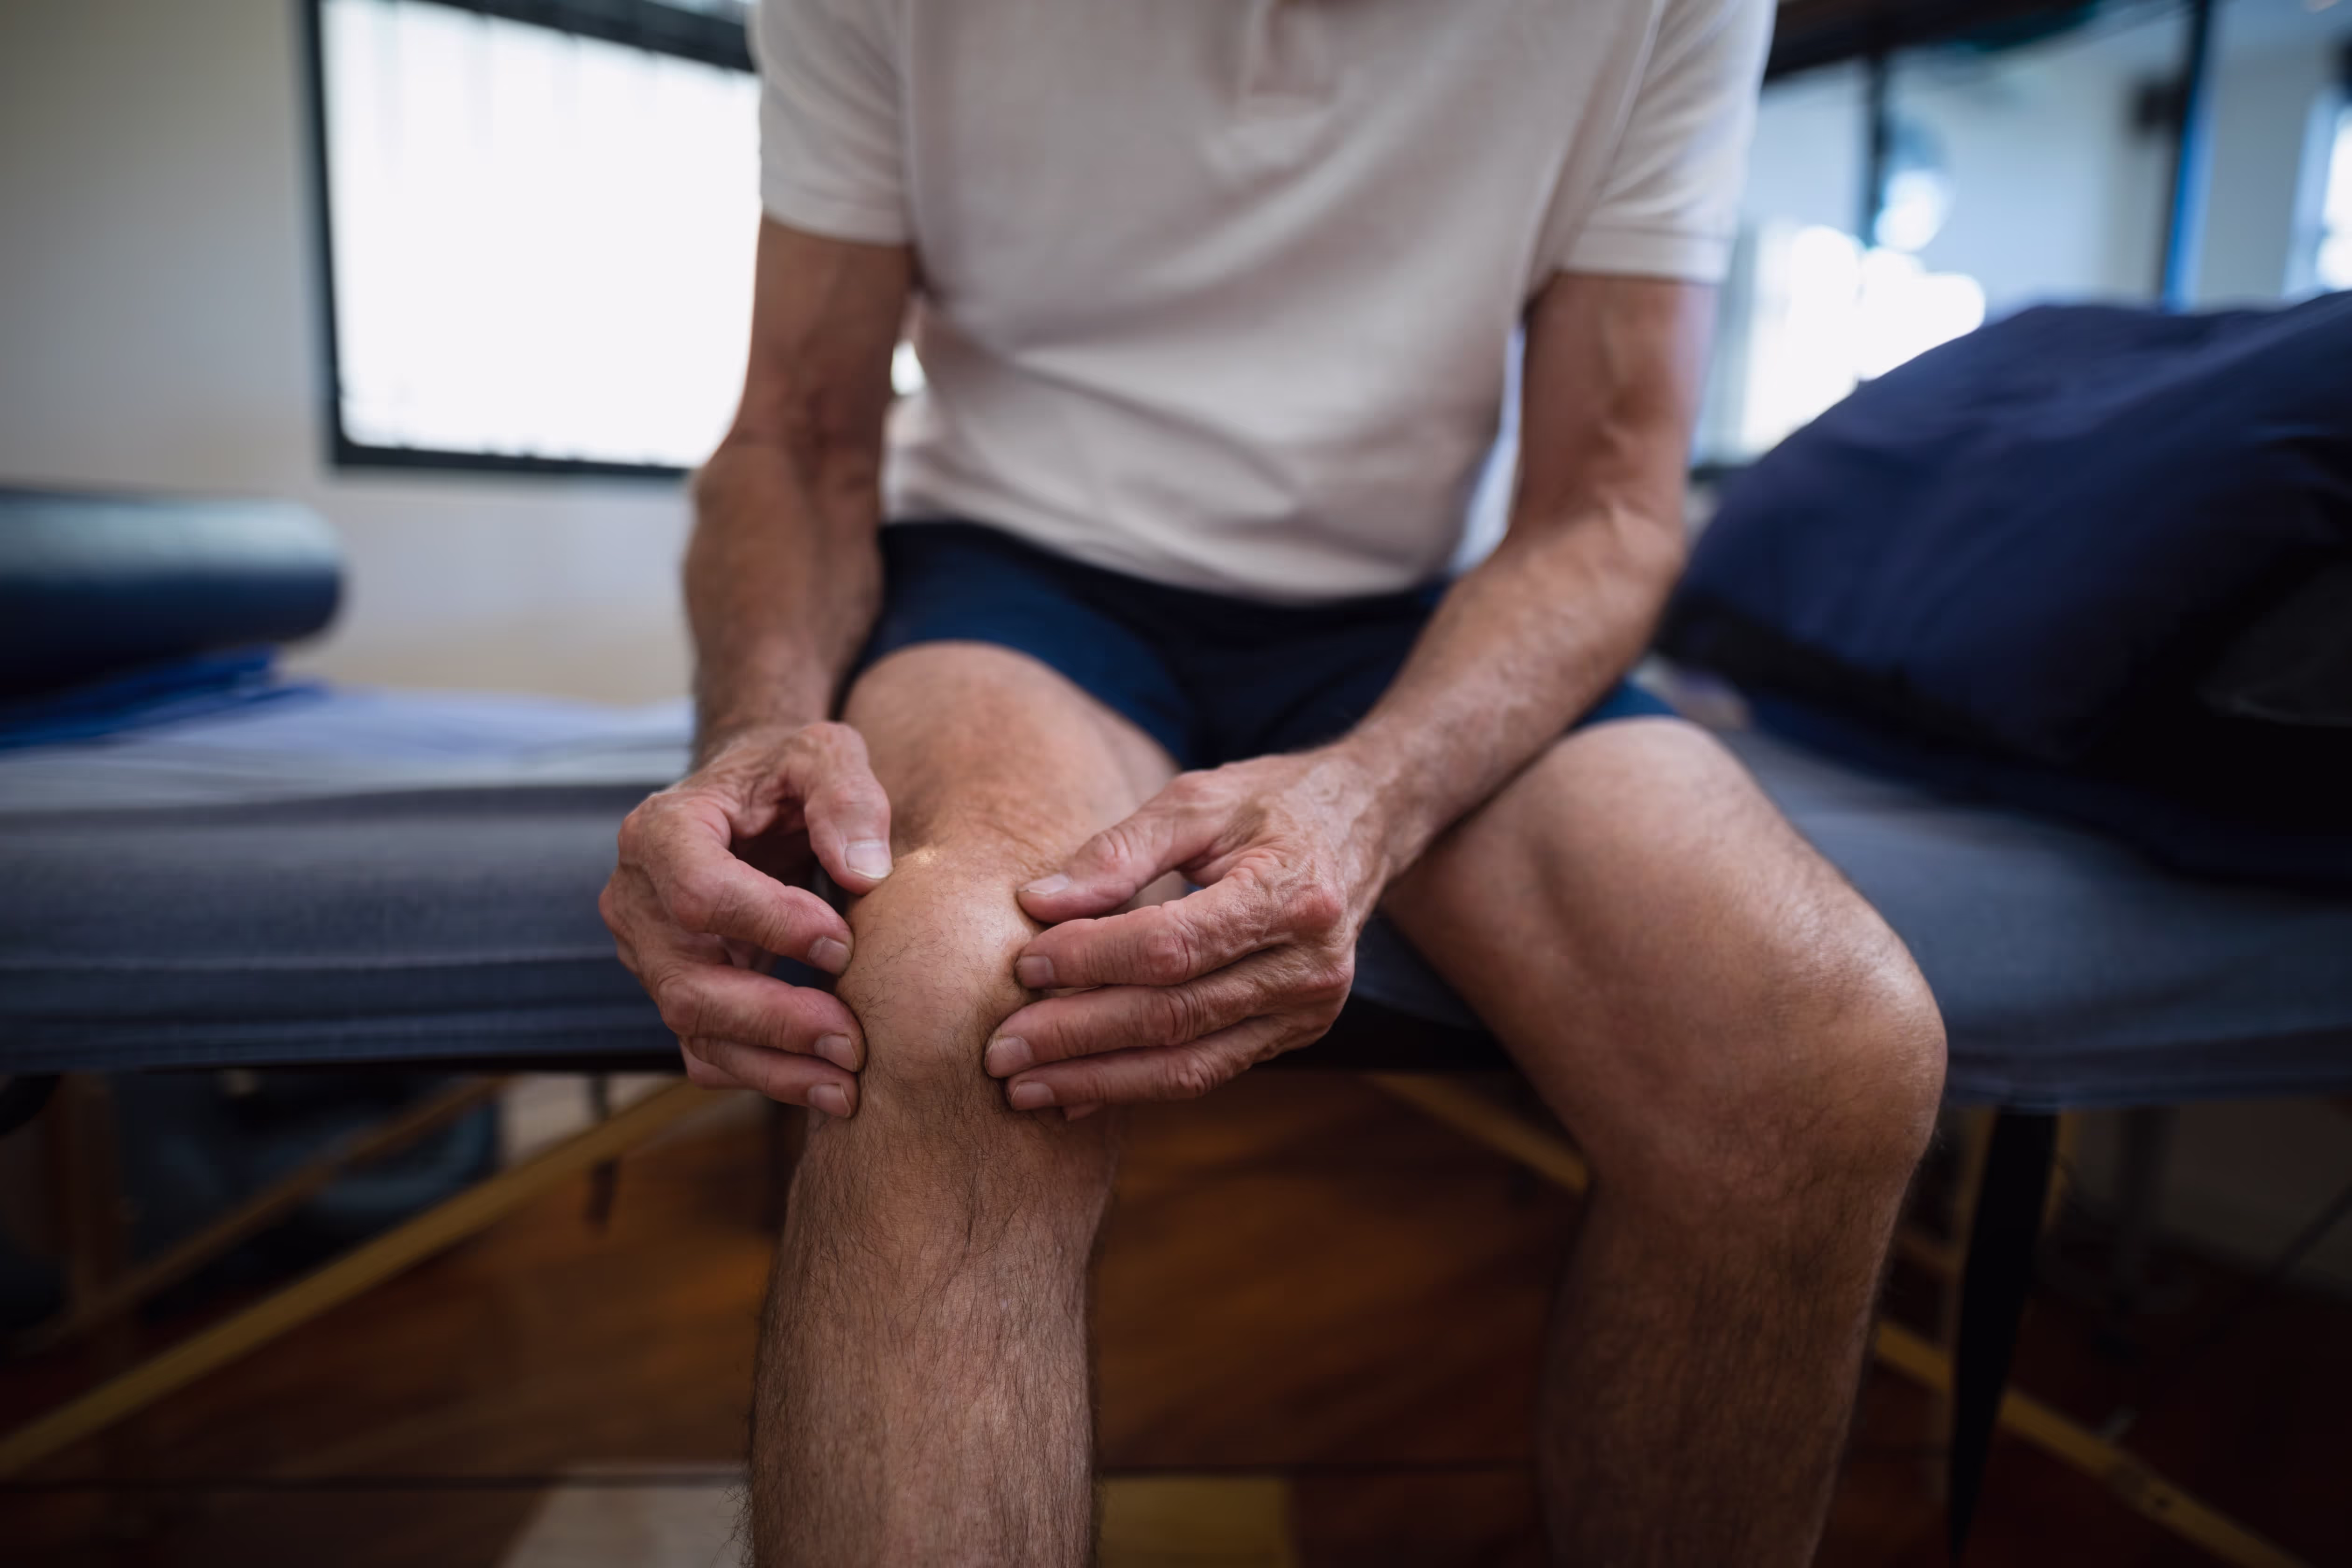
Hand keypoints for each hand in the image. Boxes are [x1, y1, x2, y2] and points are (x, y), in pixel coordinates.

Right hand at [600, 721, 892, 1113]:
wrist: (751, 800)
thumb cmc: (786, 774)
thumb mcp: (822, 753)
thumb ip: (846, 796)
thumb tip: (864, 872)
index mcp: (661, 831)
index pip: (699, 893)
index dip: (770, 925)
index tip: (843, 942)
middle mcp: (636, 899)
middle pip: (687, 982)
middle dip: (772, 1019)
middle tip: (853, 1041)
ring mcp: (648, 953)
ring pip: (694, 1030)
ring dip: (772, 1066)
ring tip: (847, 1085)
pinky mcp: (675, 990)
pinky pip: (705, 1051)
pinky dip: (762, 1075)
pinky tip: (823, 1086)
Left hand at [990, 749, 1391, 1111]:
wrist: (1363, 825)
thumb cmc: (1270, 804)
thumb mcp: (1198, 800)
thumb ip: (1119, 849)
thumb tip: (1037, 903)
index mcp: (1290, 894)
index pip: (1174, 945)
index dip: (1093, 960)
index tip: (1024, 963)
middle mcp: (1309, 965)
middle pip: (1175, 1015)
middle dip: (1078, 1036)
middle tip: (999, 1049)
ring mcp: (1308, 1010)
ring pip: (1190, 1064)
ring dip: (1098, 1080)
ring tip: (1022, 1088)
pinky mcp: (1295, 1035)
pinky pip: (1207, 1073)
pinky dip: (1135, 1086)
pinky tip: (1074, 1093)